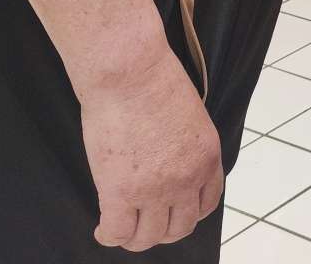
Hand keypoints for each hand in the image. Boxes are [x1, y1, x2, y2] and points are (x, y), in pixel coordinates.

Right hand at [80, 46, 222, 251]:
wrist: (129, 72)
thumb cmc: (154, 79)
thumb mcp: (189, 115)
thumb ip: (184, 146)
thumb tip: (169, 161)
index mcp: (207, 157)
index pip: (206, 204)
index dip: (187, 212)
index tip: (172, 211)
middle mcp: (186, 178)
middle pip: (179, 227)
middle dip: (162, 229)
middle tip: (145, 222)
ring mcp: (154, 189)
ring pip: (148, 237)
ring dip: (135, 237)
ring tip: (123, 228)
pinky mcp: (120, 192)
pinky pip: (117, 232)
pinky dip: (109, 236)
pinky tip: (103, 228)